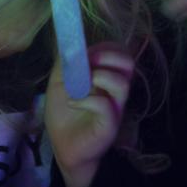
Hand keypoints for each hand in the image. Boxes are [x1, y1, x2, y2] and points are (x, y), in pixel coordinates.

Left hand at [44, 42, 134, 186]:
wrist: (63, 145)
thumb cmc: (64, 113)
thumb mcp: (59, 82)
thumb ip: (65, 62)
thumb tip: (70, 41)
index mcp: (105, 76)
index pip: (119, 52)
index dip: (105, 46)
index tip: (86, 52)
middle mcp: (114, 89)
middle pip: (128, 63)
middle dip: (107, 56)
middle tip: (88, 64)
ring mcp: (115, 106)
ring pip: (121, 83)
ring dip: (99, 76)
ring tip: (80, 85)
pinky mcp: (109, 123)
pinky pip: (105, 106)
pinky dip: (86, 100)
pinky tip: (73, 102)